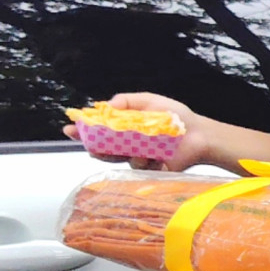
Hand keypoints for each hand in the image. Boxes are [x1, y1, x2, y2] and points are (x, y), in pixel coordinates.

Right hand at [66, 91, 225, 172]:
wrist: (200, 135)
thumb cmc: (177, 117)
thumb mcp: (151, 101)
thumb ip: (129, 101)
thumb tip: (108, 105)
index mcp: (125, 127)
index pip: (98, 130)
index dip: (83, 130)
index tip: (69, 128)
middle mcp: (127, 144)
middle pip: (101, 148)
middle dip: (91, 145)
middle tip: (86, 143)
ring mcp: (137, 158)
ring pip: (117, 159)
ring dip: (118, 153)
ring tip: (130, 145)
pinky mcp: (148, 169)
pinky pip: (137, 167)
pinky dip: (142, 159)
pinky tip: (153, 155)